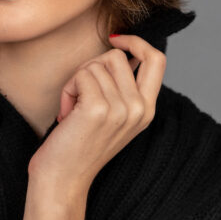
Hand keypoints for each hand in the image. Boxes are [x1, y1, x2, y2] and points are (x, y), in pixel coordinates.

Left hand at [27, 34, 166, 193]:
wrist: (63, 180)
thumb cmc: (80, 145)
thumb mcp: (114, 117)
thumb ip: (123, 88)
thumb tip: (120, 50)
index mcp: (147, 110)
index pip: (157, 59)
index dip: (136, 42)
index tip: (115, 39)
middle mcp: (139, 109)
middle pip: (118, 56)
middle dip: (93, 65)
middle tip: (82, 91)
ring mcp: (121, 109)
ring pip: (95, 64)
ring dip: (76, 81)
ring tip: (73, 108)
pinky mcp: (98, 109)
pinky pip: (81, 75)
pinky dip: (68, 89)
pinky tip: (67, 114)